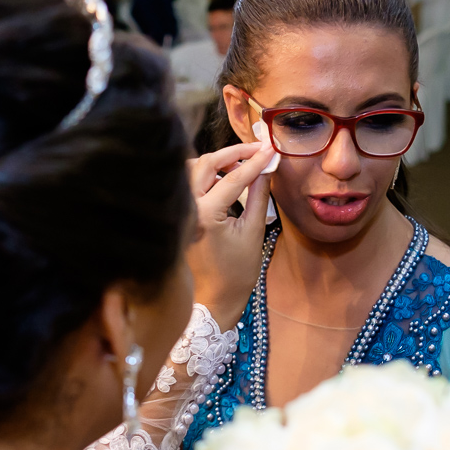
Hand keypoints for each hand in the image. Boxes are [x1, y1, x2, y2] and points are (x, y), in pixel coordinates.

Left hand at [187, 140, 275, 329]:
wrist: (214, 300)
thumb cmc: (236, 272)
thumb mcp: (253, 231)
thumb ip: (259, 195)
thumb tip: (266, 168)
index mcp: (206, 214)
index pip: (234, 177)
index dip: (255, 161)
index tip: (270, 150)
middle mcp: (188, 208)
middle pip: (206, 163)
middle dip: (233, 153)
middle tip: (256, 151)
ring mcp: (180, 211)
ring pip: (193, 170)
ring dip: (216, 162)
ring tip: (240, 165)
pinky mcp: (179, 215)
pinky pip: (189, 184)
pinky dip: (206, 175)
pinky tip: (224, 180)